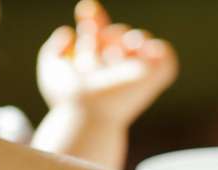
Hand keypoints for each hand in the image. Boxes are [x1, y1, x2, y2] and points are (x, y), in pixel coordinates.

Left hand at [37, 0, 177, 125]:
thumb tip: (69, 32)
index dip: (93, 19)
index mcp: (92, 66)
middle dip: (111, 31)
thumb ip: (52, 48)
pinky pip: (166, 56)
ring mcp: (134, 74)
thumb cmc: (68, 98)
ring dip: (134, 36)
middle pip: (117, 36)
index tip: (85, 10)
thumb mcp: (51, 69)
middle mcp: (114, 69)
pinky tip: (140, 49)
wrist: (89, 113)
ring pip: (140, 41)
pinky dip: (159, 48)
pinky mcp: (153, 79)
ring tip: (124, 46)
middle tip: (102, 38)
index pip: (96, 36)